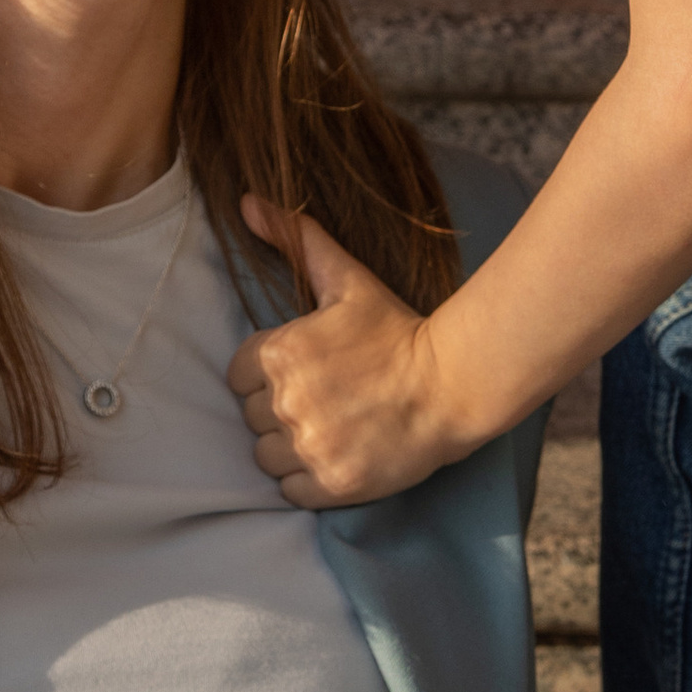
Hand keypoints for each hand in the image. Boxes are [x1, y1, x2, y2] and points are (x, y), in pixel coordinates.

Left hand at [229, 200, 471, 504]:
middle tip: (325, 399)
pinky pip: (289, 490)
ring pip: (265, 456)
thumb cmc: (397, 329)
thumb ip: (296, 240)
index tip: (306, 372)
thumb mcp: (347, 279)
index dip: (269, 374)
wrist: (453, 384)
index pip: (239, 375)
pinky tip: (336, 454)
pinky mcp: (330, 483)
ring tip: (330, 428)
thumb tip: (247, 201)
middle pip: (251, 417)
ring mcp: (309, 446)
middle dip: (279, 410)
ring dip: (289, 447)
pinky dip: (306, 479)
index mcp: (280, 354)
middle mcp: (287, 402)